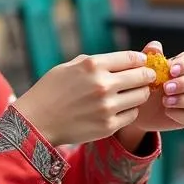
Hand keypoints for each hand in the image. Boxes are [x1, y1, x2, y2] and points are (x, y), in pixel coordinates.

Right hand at [13, 50, 156, 146]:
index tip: (142, 62)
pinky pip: (132, 115)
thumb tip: (123, 59)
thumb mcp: (70, 66)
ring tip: (132, 93)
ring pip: (141, 96)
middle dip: (147, 75)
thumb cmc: (51, 90)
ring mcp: (107, 107)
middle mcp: (102, 85)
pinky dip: (130, 110)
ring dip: (140, 93)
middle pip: (142, 77)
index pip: (131, 58)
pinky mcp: (108, 126)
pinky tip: (120, 108)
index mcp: (93, 65)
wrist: (36, 122)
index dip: (141, 59)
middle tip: (147, 77)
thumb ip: (96, 61)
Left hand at [124, 42, 183, 135]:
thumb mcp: (142, 71)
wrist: (135, 108)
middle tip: (166, 88)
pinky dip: (182, 115)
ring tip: (165, 101)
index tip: (171, 71)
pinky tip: (167, 112)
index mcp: (182, 65)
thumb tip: (156, 46)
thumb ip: (150, 57)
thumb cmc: (141, 84)